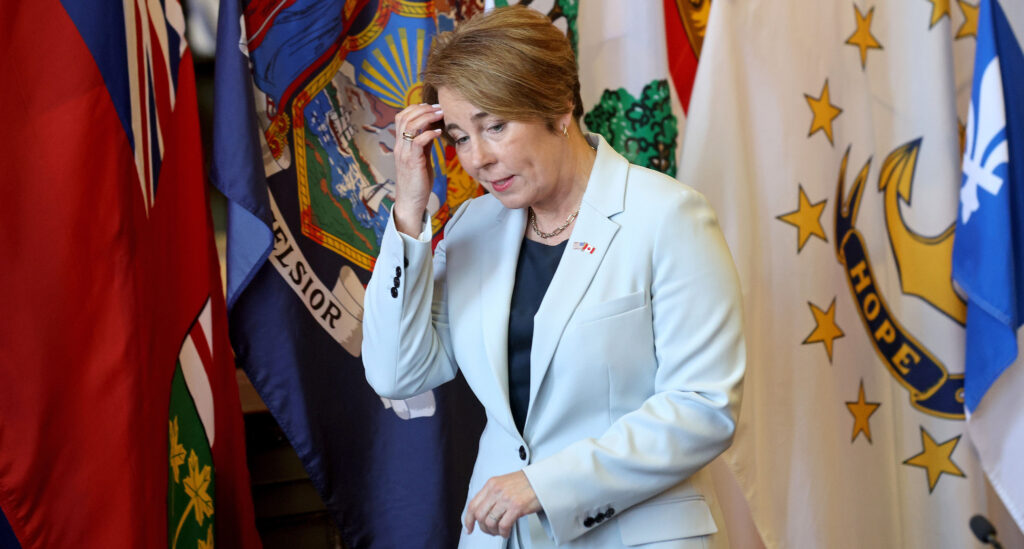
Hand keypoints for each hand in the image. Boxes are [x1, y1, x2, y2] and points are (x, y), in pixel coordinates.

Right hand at [393, 103, 443, 235]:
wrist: (410, 202)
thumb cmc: (417, 181)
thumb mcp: (421, 158)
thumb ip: (424, 143)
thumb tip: (433, 128)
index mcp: (401, 144)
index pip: (402, 117)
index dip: (416, 108)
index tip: (432, 107)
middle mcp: (400, 146)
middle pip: (404, 117)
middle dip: (423, 109)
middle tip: (439, 108)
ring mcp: (404, 154)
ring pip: (409, 125)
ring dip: (427, 117)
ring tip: (440, 115)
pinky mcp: (412, 162)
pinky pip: (417, 141)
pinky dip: (429, 133)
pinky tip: (439, 132)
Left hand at [464, 471, 541, 537]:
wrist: (543, 479)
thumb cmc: (526, 482)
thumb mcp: (504, 483)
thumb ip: (492, 494)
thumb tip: (483, 511)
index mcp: (491, 484)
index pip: (472, 504)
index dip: (468, 520)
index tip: (469, 528)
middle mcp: (496, 490)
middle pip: (479, 515)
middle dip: (483, 527)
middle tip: (490, 531)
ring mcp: (506, 499)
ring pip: (490, 522)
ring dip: (494, 531)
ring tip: (500, 531)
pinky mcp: (516, 507)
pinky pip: (503, 526)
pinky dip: (503, 532)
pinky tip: (507, 532)